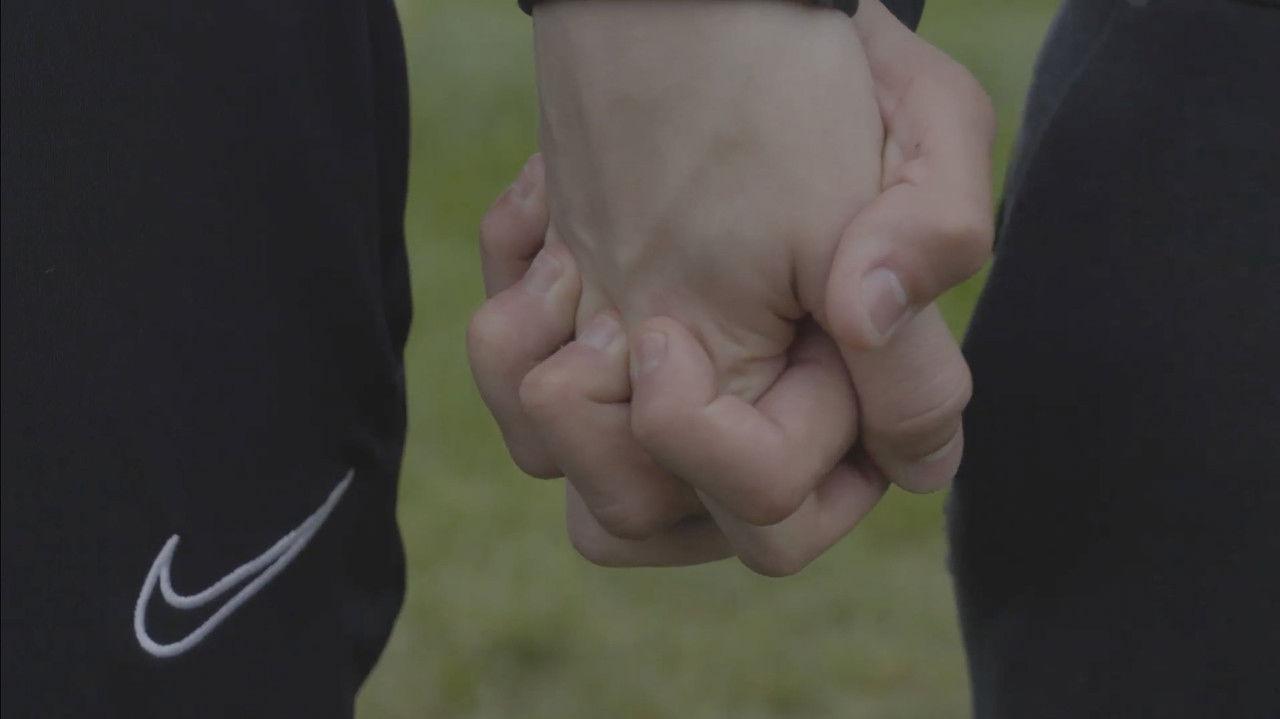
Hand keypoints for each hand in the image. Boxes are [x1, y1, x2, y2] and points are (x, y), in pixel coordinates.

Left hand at [469, 0, 994, 573]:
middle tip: (627, 328)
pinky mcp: (593, 375)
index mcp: (850, 398)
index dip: (724, 447)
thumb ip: (937, 227)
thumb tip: (870, 317)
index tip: (672, 330)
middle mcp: (762, 425)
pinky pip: (525, 427)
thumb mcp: (922, 118)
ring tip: (573, 272)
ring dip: (554, 390)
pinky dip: (511, 334)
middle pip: (687, 535)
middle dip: (633, 448)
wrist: (697, 22)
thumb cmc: (814, 70)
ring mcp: (670, 411)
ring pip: (598, 515)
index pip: (789, 508)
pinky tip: (547, 238)